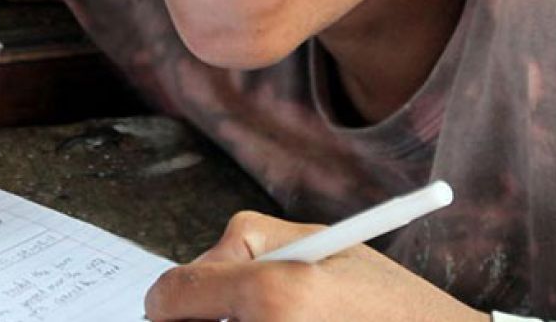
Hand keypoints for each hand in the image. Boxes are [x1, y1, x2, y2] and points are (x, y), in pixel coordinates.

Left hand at [144, 212, 485, 321]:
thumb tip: (192, 273)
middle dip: (200, 319)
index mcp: (271, 295)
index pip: (170, 297)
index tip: (174, 303)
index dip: (168, 298)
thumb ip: (246, 246)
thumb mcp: (319, 242)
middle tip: (234, 313)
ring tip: (274, 320)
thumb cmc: (386, 298)